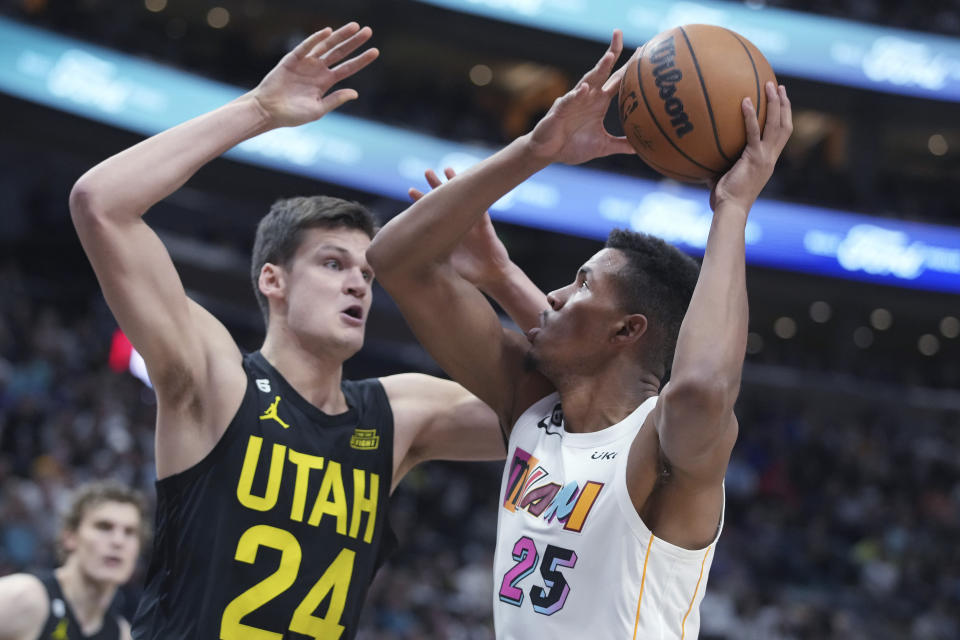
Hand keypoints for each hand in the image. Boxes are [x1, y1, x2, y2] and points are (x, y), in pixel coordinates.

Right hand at [250, 23, 378, 127]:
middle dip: (354, 42)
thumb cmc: (292, 115)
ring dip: (340, 36)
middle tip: (369, 31)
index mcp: (325, 82)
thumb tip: (356, 93)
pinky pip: (306, 47)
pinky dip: (316, 39)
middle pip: (340, 52)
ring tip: (355, 27)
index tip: (375, 51)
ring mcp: (305, 63)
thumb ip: (335, 100)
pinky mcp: (292, 59)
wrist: (268, 111)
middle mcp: (318, 70)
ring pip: (326, 46)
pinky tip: (328, 32)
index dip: (361, 60)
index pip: (347, 68)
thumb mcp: (318, 110)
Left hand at [408, 168, 511, 287]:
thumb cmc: (469, 275)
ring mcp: (472, 224)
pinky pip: (481, 210)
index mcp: (447, 233)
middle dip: (436, 186)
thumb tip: (406, 264)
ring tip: (448, 169)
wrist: (492, 277)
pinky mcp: (485, 227)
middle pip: (445, 201)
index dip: (422, 202)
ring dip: (456, 185)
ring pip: (463, 199)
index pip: (432, 214)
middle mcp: (458, 225)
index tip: (410, 190)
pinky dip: (478, 197)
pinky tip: (474, 184)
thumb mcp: (445, 268)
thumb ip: (431, 262)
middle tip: (427, 171)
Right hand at [524, 30, 634, 164]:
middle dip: (611, 53)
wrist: (548, 153)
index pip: (617, 80)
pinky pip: (569, 101)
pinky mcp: (560, 111)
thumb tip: (640, 148)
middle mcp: (588, 96)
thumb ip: (620, 145)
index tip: (642, 50)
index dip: (628, 66)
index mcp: (599, 102)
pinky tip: (584, 89)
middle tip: (619, 34)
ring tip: (609, 57)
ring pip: (587, 81)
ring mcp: (574, 102)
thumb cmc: (573, 146)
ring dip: (598, 69)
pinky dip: (576, 95)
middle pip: (602, 71)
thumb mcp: (602, 147)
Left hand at [710, 82, 792, 212]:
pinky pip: (753, 132)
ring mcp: (765, 157)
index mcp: (768, 160)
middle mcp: (771, 157)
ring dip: (775, 103)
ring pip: (777, 125)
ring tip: (770, 85)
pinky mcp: (755, 158)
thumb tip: (703, 148)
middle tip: (779, 86)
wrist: (730, 210)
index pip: (781, 135)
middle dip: (784, 104)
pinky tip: (744, 101)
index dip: (783, 117)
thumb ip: (720, 159)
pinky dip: (750, 116)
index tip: (780, 101)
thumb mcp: (724, 174)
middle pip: (785, 125)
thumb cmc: (724, 198)